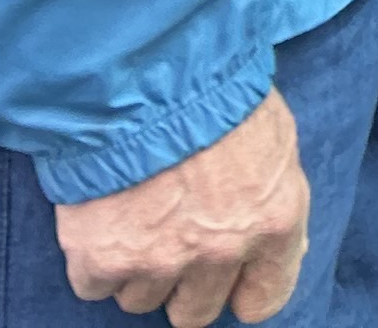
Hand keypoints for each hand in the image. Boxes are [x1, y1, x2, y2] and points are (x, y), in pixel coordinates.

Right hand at [52, 91, 305, 326]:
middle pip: (194, 313)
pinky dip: (94, 261)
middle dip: (183, 284)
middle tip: (171, 242)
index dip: (241, 290)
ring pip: (141, 300)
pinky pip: (94, 286)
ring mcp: (158, 261)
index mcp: (273, 222)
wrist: (147, 73)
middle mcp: (220, 252)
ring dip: (136, 268)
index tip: (228, 280)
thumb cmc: (218, 91)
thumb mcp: (275, 140)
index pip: (263, 300)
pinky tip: (102, 220)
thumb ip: (275, 200)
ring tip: (135, 216)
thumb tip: (282, 247)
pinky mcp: (102, 259)